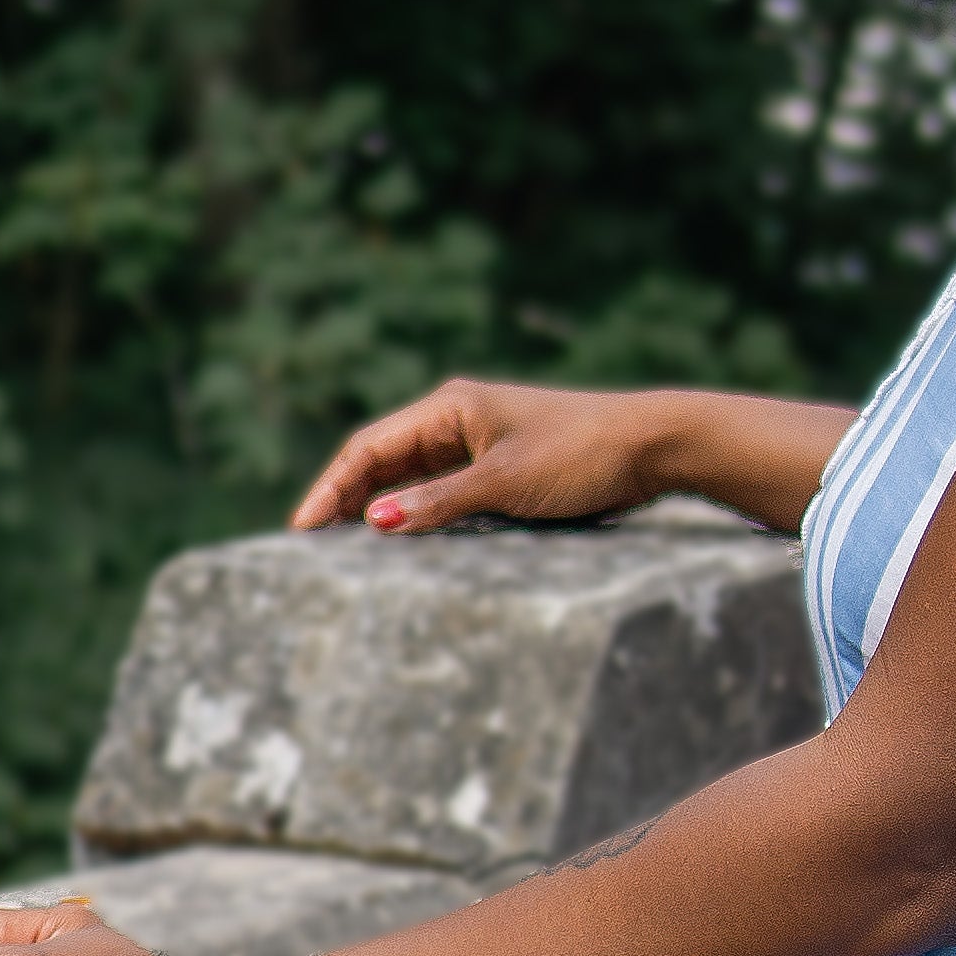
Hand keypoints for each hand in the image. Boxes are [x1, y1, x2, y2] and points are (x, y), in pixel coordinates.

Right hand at [289, 378, 669, 535]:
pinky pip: (445, 488)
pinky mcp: (504, 466)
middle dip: (346, 498)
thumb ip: (440, 502)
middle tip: (309, 545)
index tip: (302, 528)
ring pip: (413, 476)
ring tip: (341, 548)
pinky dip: (419, 511)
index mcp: (451, 407)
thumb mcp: (505, 483)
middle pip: (385, 460)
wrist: (653, 446)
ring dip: (381, 507)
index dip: (332, 488)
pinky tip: (402, 539)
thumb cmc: (582, 455)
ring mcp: (481, 442)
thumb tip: (377, 520)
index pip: (370, 448)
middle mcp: (459, 418)